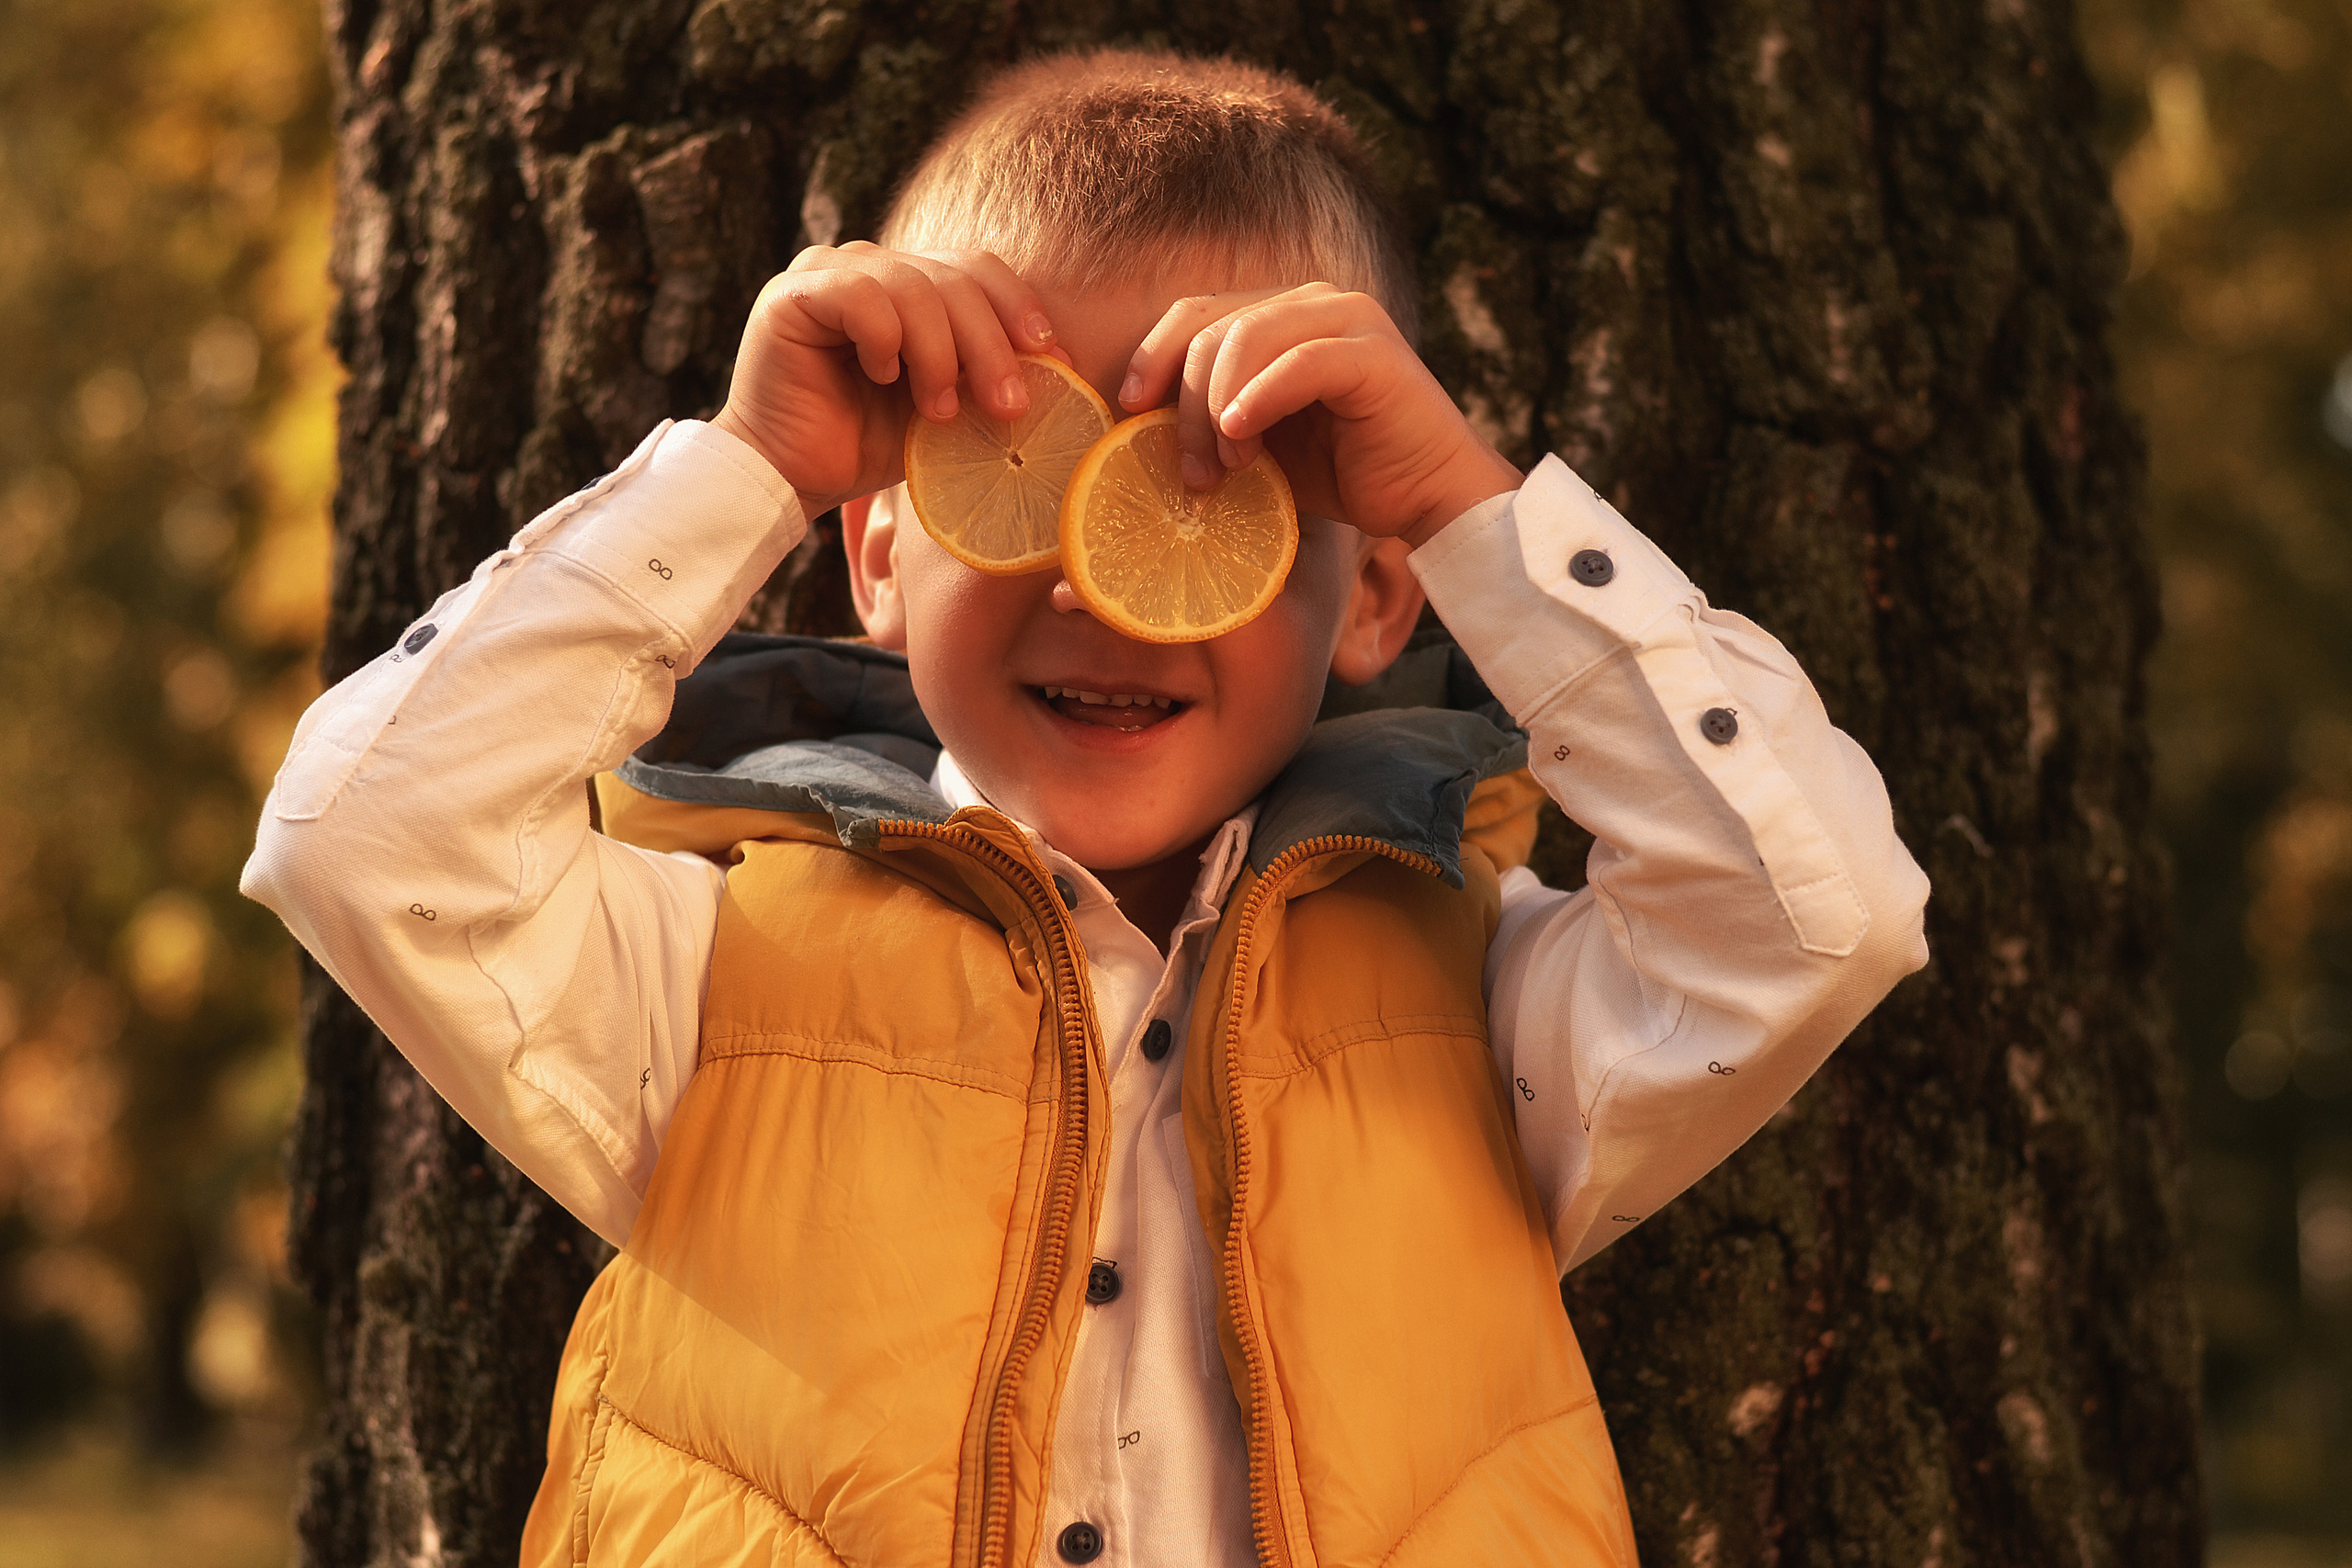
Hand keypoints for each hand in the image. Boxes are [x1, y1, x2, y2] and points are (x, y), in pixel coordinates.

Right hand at [712, 243, 1064, 518]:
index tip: (1051, 356)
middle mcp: (872, 267)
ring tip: (936, 409)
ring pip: (915, 285)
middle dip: (991, 345)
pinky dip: (884, 340)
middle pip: (955, 277)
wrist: (792, 479)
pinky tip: (881, 376)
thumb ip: (986, 379)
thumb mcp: (946, 410)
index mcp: (912, 286)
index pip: (977, 268)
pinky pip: (862, 295)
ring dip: (939, 354)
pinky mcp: (793, 294)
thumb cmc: (866, 446)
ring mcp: (830, 272)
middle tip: (1006, 406)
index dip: (1018, 306)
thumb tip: (1060, 365)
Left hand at [1117, 284, 1521, 548]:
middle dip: (1184, 402)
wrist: (1427, 497)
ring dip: (1217, 408)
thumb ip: (1214, 418)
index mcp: (1284, 314)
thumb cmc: (1344, 473)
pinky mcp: (1372, 353)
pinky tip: (1241, 437)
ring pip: (1245, 339)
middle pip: (1213, 326)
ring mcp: (1348, 318)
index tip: (1130, 407)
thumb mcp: (1261, 442)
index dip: (1154, 354)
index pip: (1198, 312)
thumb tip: (1138, 423)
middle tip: (1191, 472)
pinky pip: (1298, 362)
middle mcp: (1315, 301)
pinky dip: (1259, 399)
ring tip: (1225, 467)